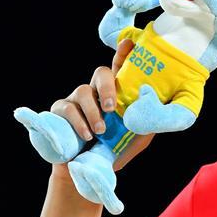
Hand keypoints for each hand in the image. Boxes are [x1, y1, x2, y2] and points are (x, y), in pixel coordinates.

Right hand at [50, 38, 154, 178]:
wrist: (86, 172)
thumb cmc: (114, 151)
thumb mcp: (137, 137)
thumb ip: (147, 120)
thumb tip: (157, 105)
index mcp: (116, 95)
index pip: (120, 71)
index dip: (124, 55)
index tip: (129, 43)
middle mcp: (96, 92)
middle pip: (100, 73)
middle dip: (107, 87)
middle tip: (112, 108)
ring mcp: (76, 99)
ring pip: (83, 91)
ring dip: (93, 112)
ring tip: (101, 132)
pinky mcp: (59, 111)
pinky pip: (67, 108)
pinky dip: (79, 122)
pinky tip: (87, 135)